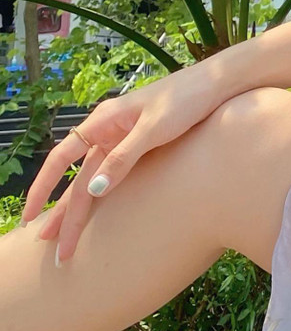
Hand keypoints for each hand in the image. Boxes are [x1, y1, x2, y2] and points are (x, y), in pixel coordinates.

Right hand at [21, 63, 231, 262]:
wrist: (220, 84)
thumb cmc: (188, 99)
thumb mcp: (155, 129)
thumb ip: (124, 157)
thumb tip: (94, 190)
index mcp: (104, 120)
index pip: (61, 158)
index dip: (44, 188)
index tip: (30, 217)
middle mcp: (109, 129)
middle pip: (78, 175)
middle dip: (63, 211)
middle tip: (52, 246)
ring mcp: (124, 137)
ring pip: (94, 177)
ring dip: (81, 207)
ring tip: (65, 237)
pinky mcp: (142, 143)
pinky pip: (114, 173)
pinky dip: (103, 194)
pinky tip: (99, 210)